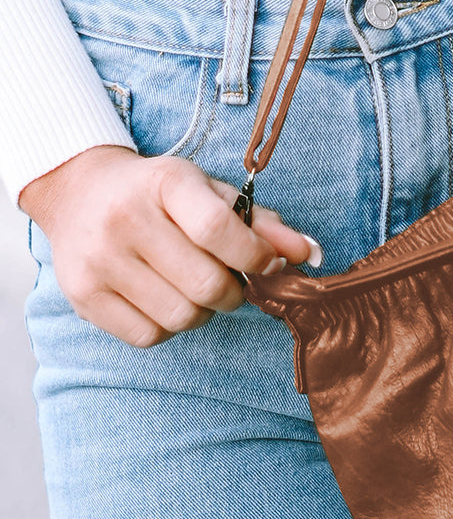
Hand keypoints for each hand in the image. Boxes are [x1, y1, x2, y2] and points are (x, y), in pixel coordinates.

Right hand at [19, 145, 319, 347]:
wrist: (78, 193)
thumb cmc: (158, 193)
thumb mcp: (209, 192)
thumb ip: (262, 222)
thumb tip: (308, 254)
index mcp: (166, 182)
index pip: (217, 229)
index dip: (254, 256)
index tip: (267, 264)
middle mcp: (126, 219)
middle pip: (204, 284)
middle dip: (233, 292)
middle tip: (231, 281)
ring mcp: (100, 260)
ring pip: (180, 316)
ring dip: (203, 312)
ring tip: (195, 288)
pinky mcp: (83, 296)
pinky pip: (148, 335)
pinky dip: (168, 326)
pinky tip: (165, 299)